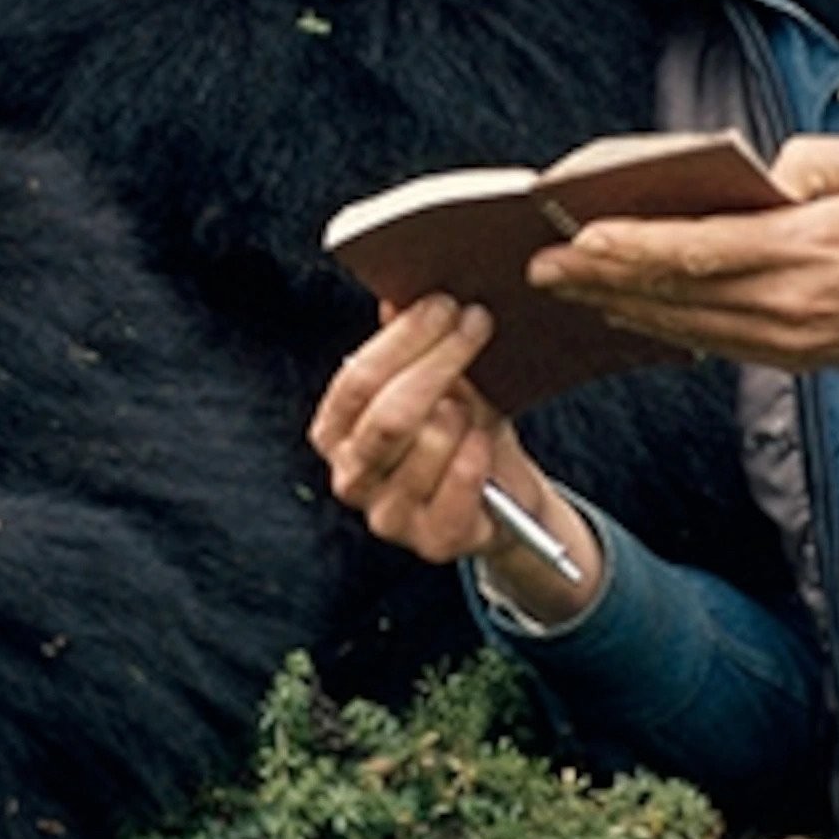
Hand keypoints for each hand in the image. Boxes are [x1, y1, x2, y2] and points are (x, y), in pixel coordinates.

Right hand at [306, 294, 602, 623]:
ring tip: (477, 404)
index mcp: (336, 432)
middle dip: (439, 361)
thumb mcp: (438, 380)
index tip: (445, 304)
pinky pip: (456, 488)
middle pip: (389, 414)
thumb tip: (396, 296)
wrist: (502, 496)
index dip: (403, 339)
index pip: (357, 380)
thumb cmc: (461, 429)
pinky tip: (484, 442)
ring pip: (426, 446)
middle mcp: (350, 477)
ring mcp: (387, 516)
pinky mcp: (430, 542)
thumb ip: (412, 344)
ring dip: (462, 415)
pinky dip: (475, 457)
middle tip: (477, 324)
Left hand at [527, 134, 838, 379]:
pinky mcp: (788, 356)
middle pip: (678, 292)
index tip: (583, 235)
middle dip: (603, 279)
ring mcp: (786, 337)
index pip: (705, 249)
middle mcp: (789, 302)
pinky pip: (709, 340)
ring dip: (619, 305)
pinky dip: (659, 326)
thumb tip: (750, 175)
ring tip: (563, 286)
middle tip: (541, 266)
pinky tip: (622, 309)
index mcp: (809, 249)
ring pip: (684, 323)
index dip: (638, 245)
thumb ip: (808, 161)